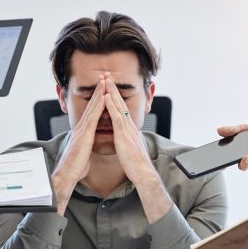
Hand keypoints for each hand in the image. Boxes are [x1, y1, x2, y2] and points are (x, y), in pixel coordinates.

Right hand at [52, 77, 104, 214]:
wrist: (67, 175)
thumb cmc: (75, 167)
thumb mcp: (83, 153)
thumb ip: (85, 146)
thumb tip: (87, 147)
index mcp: (83, 131)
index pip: (92, 112)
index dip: (97, 99)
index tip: (103, 88)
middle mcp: (81, 127)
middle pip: (91, 105)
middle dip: (98, 90)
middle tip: (103, 76)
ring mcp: (82, 130)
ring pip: (92, 108)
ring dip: (98, 93)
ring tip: (104, 80)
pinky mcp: (84, 135)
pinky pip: (93, 118)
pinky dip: (98, 106)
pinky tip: (104, 97)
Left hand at [103, 75, 171, 222]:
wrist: (142, 173)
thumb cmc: (135, 165)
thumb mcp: (130, 148)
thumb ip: (127, 141)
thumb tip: (125, 139)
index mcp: (129, 129)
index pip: (121, 109)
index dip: (115, 97)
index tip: (109, 87)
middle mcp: (129, 125)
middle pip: (120, 103)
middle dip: (113, 88)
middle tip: (107, 75)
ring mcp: (127, 128)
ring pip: (119, 105)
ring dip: (112, 91)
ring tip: (105, 79)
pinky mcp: (124, 134)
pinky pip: (117, 116)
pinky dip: (112, 105)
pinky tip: (106, 96)